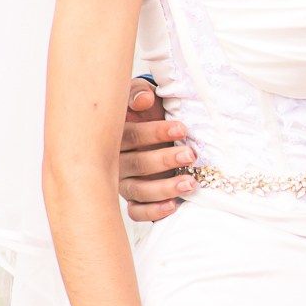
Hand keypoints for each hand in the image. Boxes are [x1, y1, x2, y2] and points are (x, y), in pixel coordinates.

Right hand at [120, 77, 197, 220]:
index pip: (131, 136)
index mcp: (115, 135)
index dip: (155, 133)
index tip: (181, 129)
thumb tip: (144, 99)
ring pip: (137, 190)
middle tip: (190, 155)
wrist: (148, 129)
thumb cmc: (146, 112)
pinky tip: (173, 205)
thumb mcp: (142, 97)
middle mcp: (115, 161)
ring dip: (164, 188)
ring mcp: (123, 182)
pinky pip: (137, 212)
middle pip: (136, 164)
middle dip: (164, 160)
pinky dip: (153, 211)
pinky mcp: (133, 200)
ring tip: (190, 183)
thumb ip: (139, 94)